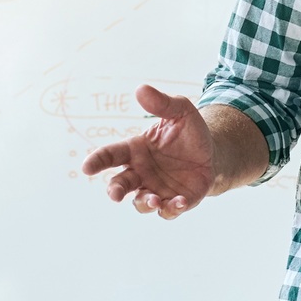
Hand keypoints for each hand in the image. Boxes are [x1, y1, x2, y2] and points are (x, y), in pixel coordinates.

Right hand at [81, 84, 213, 216]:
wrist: (214, 152)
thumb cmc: (189, 131)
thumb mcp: (180, 111)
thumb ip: (162, 102)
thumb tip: (140, 89)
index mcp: (135, 150)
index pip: (110, 155)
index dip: (97, 161)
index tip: (86, 167)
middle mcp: (141, 172)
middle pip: (119, 184)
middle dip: (114, 191)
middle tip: (115, 195)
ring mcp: (156, 189)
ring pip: (141, 203)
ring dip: (144, 203)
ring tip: (154, 199)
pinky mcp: (175, 201)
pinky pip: (167, 211)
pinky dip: (171, 209)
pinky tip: (180, 201)